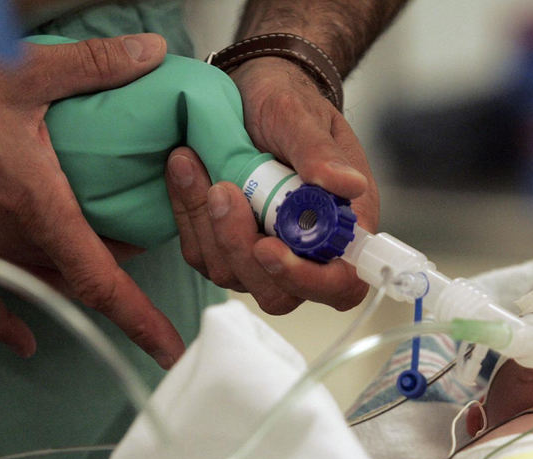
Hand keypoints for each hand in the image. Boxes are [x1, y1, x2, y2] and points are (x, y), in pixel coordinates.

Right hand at [0, 35, 184, 367]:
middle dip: (117, 267)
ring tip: (103, 266)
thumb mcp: (20, 72)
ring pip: (38, 283)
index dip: (139, 318)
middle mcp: (4, 237)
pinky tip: (25, 338)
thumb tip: (150, 54)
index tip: (167, 347)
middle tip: (142, 240)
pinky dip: (3, 320)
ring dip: (73, 281)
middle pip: (77, 276)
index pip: (100, 279)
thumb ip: (93, 67)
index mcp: (34, 205)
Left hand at [165, 56, 370, 313]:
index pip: (340, 284)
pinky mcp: (227, 247)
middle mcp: (308, 251)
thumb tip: (349, 185)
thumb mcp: (301, 115)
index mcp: (345, 227)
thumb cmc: (286, 101)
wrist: (250, 90)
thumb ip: (320, 152)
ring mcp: (265, 254)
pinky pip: (202, 255)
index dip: (306, 280)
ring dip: (207, 225)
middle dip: (241, 249)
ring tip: (192, 162)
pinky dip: (187, 216)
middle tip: (222, 190)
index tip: (268, 247)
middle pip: (279, 293)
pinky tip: (184, 171)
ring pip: (233, 276)